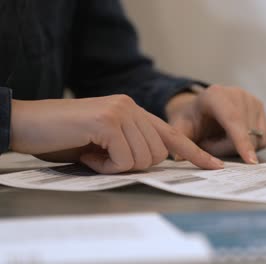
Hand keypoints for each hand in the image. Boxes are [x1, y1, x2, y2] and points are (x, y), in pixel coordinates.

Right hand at [10, 95, 223, 173]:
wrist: (29, 123)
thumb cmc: (66, 137)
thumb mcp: (105, 143)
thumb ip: (131, 145)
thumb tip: (154, 161)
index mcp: (135, 112)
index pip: (172, 136)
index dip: (194, 153)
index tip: (214, 166)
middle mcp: (132, 107)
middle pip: (158, 154)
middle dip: (133, 165)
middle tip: (104, 159)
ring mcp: (122, 111)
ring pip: (143, 157)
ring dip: (116, 166)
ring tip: (93, 153)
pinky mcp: (109, 120)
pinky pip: (123, 158)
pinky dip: (105, 165)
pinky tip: (88, 153)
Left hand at [166, 85, 265, 163]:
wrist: (201, 109)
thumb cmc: (190, 120)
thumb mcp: (180, 128)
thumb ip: (179, 142)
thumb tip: (179, 157)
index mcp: (215, 95)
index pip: (233, 119)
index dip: (241, 141)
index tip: (250, 162)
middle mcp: (237, 94)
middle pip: (244, 134)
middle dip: (226, 149)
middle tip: (209, 145)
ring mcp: (252, 100)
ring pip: (254, 139)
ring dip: (236, 148)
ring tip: (219, 139)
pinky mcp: (261, 110)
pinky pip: (261, 140)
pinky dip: (248, 146)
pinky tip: (233, 138)